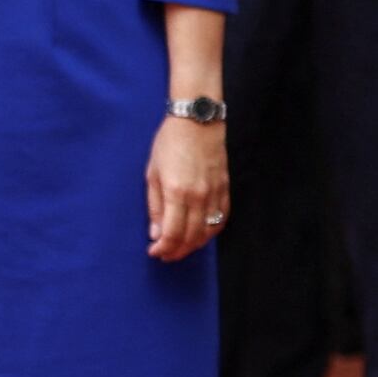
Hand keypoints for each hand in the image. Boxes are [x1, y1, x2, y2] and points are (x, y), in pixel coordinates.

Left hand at [146, 111, 225, 260]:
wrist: (197, 121)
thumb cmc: (169, 143)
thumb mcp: (152, 173)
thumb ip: (155, 206)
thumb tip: (156, 233)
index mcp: (176, 193)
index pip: (172, 234)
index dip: (163, 248)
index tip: (154, 251)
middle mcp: (198, 197)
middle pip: (191, 237)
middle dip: (177, 251)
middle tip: (165, 254)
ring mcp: (214, 194)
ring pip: (208, 232)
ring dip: (194, 245)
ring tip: (181, 247)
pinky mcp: (225, 189)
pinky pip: (221, 218)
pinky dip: (211, 231)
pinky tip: (201, 234)